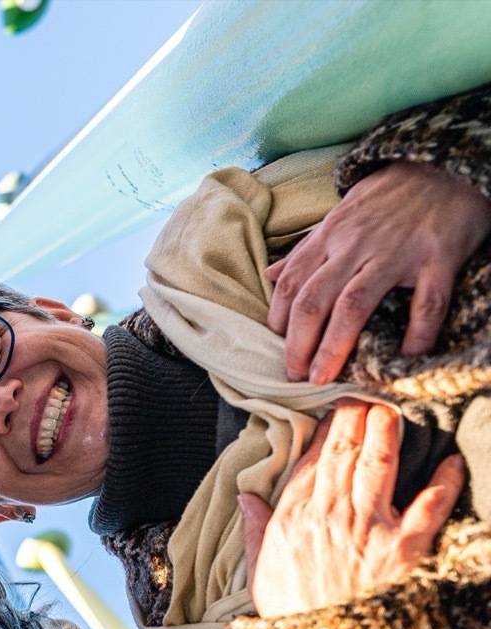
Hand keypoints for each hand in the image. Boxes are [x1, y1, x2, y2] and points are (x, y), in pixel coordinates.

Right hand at [239, 400, 463, 618]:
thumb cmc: (292, 614)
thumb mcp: (259, 570)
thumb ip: (256, 528)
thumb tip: (246, 496)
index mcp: (292, 517)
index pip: (311, 460)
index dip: (324, 430)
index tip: (334, 409)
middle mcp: (329, 515)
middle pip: (343, 452)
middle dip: (355, 416)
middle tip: (366, 392)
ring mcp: (367, 529)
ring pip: (378, 464)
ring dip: (388, 430)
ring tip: (394, 408)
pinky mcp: (404, 548)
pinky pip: (429, 504)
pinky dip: (445, 479)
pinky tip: (453, 459)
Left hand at [265, 163, 490, 383]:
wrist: (447, 164)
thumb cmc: (388, 196)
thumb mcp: (340, 214)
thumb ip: (306, 248)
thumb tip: (269, 274)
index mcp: (330, 235)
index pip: (292, 283)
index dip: (278, 320)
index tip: (276, 348)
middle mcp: (356, 245)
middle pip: (314, 299)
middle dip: (298, 343)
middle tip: (293, 375)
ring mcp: (397, 252)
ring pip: (355, 304)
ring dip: (335, 346)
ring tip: (324, 377)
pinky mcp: (438, 257)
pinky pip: (427, 302)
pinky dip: (417, 334)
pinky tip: (406, 359)